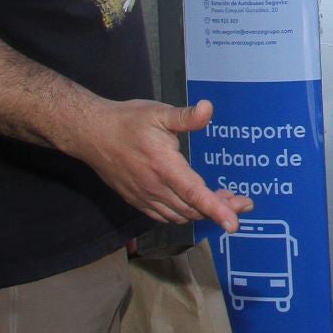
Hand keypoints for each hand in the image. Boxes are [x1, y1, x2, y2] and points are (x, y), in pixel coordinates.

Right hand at [71, 99, 252, 230]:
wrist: (91, 134)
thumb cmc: (127, 121)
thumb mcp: (159, 113)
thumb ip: (186, 116)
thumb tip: (208, 109)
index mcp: (164, 167)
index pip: (195, 193)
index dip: (216, 209)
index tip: (234, 223)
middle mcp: (154, 187)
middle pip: (193, 209)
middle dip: (221, 209)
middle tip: (241, 202)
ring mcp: (144, 197)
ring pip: (180, 215)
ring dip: (202, 212)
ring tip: (222, 201)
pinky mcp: (136, 200)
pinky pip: (164, 216)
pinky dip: (183, 215)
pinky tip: (194, 205)